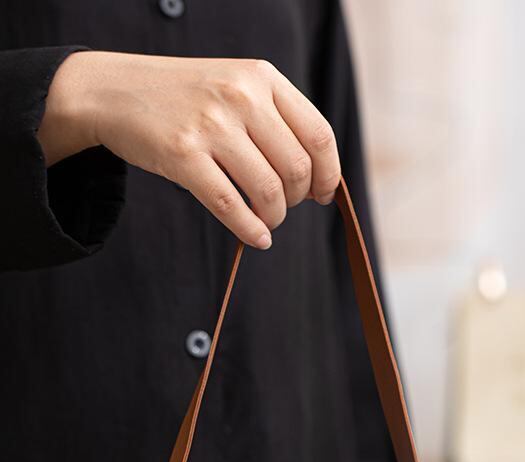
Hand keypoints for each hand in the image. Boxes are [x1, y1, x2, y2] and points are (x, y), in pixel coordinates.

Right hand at [37, 51, 340, 248]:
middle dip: (297, 199)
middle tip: (283, 206)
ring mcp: (210, 124)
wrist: (113, 90)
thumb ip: (278, 120)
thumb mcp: (237, 87)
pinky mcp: (182, 154)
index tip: (323, 194)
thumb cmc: (186, 98)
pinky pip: (230, 206)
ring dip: (274, 217)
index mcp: (262, 77)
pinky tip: (257, 238)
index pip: (318, 135)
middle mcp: (240, 96)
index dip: (328, 174)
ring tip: (266, 221)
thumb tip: (320, 179)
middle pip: (297, 169)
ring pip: (268, 191)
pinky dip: (250, 230)